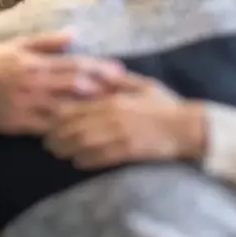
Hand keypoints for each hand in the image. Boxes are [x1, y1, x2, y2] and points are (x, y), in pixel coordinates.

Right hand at [0, 32, 126, 133]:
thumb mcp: (19, 45)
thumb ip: (47, 42)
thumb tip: (74, 35)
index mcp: (39, 62)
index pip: (77, 64)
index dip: (100, 69)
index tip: (121, 73)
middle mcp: (37, 81)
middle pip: (77, 86)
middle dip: (103, 91)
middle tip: (127, 96)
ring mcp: (29, 103)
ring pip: (65, 108)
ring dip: (89, 112)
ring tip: (112, 117)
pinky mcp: (19, 121)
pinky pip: (47, 128)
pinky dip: (65, 131)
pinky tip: (82, 135)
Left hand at [44, 74, 206, 168]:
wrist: (187, 127)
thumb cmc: (166, 105)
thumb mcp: (143, 85)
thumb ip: (119, 81)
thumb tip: (99, 73)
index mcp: (113, 98)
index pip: (76, 105)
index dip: (57, 115)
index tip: (49, 121)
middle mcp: (112, 115)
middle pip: (73, 126)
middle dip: (56, 135)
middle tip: (48, 142)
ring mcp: (119, 133)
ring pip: (82, 142)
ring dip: (66, 149)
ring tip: (58, 153)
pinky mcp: (127, 150)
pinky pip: (99, 157)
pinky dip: (85, 161)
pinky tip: (79, 163)